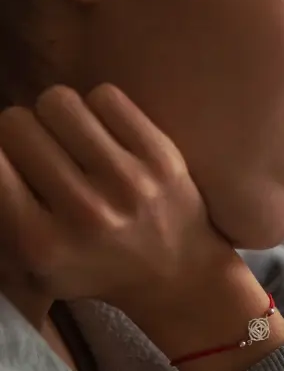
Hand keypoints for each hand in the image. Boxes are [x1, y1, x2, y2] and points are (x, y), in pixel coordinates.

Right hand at [0, 85, 235, 317]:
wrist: (179, 274)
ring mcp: (128, 182)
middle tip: (39, 150)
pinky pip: (105, 96)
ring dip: (57, 115)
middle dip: (20, 132)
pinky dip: (98, 108)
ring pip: (58, 101)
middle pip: (16, 123)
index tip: (8, 159)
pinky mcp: (163, 157)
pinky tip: (104, 133)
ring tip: (70, 138)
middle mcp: (85, 211)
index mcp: (41, 242)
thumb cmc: (93, 265)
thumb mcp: (30, 264)